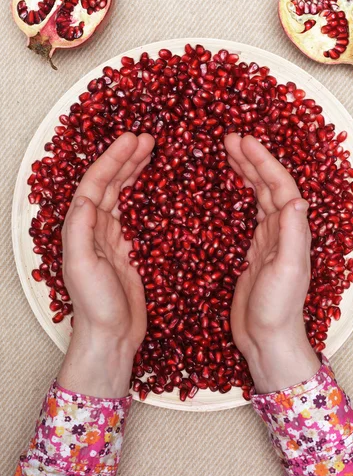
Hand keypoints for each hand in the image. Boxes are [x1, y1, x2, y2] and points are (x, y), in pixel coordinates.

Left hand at [57, 132, 153, 397]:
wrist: (112, 336)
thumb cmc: (95, 305)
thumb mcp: (82, 266)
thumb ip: (80, 230)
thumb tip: (86, 196)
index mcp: (81, 229)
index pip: (96, 184)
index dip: (113, 160)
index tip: (133, 140)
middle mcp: (93, 230)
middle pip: (108, 185)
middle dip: (125, 160)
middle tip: (147, 139)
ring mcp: (110, 240)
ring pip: (120, 196)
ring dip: (132, 173)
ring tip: (149, 153)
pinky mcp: (126, 251)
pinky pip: (131, 214)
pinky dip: (140, 196)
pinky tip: (149, 187)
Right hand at [225, 134, 319, 392]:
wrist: (267, 339)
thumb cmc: (278, 308)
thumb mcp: (286, 270)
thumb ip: (292, 235)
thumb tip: (296, 198)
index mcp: (292, 231)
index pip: (279, 185)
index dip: (262, 161)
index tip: (242, 141)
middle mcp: (283, 231)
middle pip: (268, 185)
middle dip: (251, 160)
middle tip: (229, 139)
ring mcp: (268, 241)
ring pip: (259, 197)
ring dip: (246, 173)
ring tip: (229, 154)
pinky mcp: (253, 252)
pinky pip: (249, 214)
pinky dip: (240, 196)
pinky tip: (231, 189)